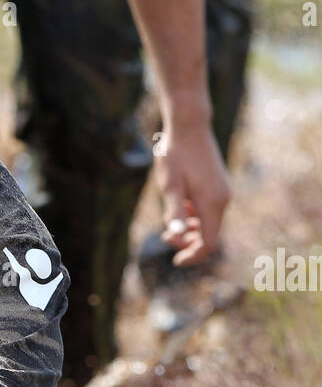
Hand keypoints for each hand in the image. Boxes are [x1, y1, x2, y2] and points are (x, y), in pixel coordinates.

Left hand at [153, 121, 230, 265]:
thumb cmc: (175, 155)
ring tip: (168, 222)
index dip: (193, 255)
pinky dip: (194, 216)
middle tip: (164, 236)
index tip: (176, 261)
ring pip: (208, 223)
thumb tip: (174, 234)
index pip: (208, 244)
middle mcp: (223, 200)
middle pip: (209, 235)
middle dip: (187, 242)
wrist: (189, 126)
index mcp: (212, 204)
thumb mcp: (169, 185)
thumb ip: (173, 212)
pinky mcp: (218, 185)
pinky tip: (179, 206)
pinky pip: (208, 210)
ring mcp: (223, 192)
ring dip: (190, 229)